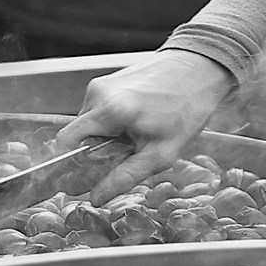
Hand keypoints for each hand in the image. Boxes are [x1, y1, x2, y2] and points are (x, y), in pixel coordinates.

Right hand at [54, 50, 235, 199]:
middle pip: (77, 135)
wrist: (201, 67)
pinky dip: (112, 122)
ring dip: (105, 136)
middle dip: (94, 152)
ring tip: (137, 136)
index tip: (82, 178)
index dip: (67, 165)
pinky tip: (138, 122)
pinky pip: (99, 109)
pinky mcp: (109, 79)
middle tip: (124, 156)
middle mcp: (98, 93)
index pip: (65, 142)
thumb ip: (125, 177)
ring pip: (89, 123)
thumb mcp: (161, 153)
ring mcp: (102, 83)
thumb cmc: (187, 108)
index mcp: (109, 110)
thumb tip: (96, 197)